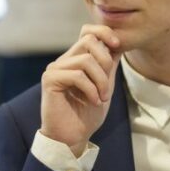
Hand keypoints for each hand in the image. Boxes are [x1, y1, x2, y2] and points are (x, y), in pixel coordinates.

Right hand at [40, 24, 120, 155]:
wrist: (71, 138)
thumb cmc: (87, 115)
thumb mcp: (104, 86)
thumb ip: (108, 66)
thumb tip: (119, 44)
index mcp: (76, 60)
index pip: (88, 32)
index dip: (104, 32)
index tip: (118, 47)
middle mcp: (64, 61)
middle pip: (89, 40)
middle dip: (106, 62)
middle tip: (107, 87)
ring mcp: (55, 69)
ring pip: (86, 60)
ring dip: (101, 81)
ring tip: (102, 97)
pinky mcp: (50, 80)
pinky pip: (77, 75)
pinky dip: (91, 89)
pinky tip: (94, 101)